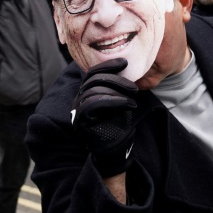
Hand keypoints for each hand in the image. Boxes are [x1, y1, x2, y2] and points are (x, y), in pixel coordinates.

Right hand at [72, 58, 138, 177]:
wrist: (114, 150)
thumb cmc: (116, 124)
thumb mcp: (116, 101)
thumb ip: (113, 87)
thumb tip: (123, 67)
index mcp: (85, 93)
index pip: (92, 73)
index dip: (107, 66)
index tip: (124, 63)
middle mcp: (78, 99)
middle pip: (94, 80)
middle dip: (116, 79)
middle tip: (134, 87)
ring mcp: (78, 110)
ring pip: (95, 90)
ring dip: (118, 90)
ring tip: (133, 97)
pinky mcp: (81, 120)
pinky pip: (96, 103)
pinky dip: (114, 100)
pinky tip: (128, 104)